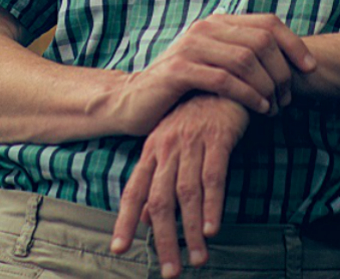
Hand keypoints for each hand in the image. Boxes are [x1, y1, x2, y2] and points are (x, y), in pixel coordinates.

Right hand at [106, 13, 316, 135]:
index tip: (310, 69)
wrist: (134, 101)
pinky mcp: (179, 70)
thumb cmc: (182, 88)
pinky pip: (225, 80)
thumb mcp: (214, 64)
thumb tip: (286, 61)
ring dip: (268, 87)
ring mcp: (191, 47)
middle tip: (287, 99)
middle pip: (262, 41)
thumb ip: (241, 55)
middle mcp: (205, 28)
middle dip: (282, 72)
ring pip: (246, 59)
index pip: (268, 23)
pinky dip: (248, 95)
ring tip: (275, 108)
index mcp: (218, 23)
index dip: (294, 44)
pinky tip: (258, 108)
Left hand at [110, 94, 250, 276]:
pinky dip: (212, 205)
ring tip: (197, 259)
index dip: (125, 221)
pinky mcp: (217, 138)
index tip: (118, 249)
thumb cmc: (195, 118)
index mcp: (152, 152)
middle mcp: (166, 148)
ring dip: (191, 230)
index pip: (134, 192)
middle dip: (163, 239)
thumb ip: (157, 182)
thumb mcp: (170, 146)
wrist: (221, 79)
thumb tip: (143, 219)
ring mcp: (191, 142)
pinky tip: (212, 228)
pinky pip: (213, 176)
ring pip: (186, 194)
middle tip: (170, 271)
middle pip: (160, 200)